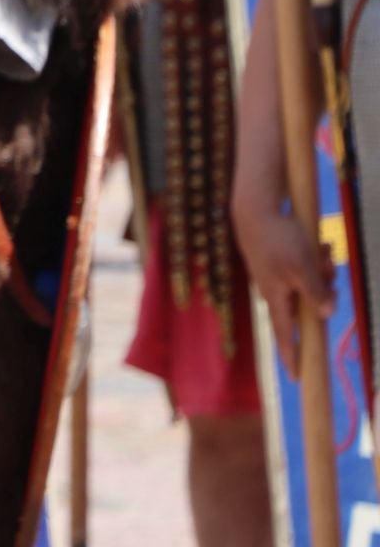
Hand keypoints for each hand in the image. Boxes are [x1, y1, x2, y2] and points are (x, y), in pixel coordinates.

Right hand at [235, 198, 334, 376]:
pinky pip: (306, 269)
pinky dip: (316, 260)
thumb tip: (328, 314)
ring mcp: (277, 276)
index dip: (292, 355)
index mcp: (278, 298)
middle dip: (326, 292)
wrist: (256, 210)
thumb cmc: (279, 240)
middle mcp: (277, 292)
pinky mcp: (280, 262)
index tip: (297, 377)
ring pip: (310, 285)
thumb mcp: (304, 267)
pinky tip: (320, 244)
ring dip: (323, 271)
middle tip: (331, 271)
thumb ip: (316, 292)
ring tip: (325, 251)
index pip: (286, 335)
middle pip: (309, 306)